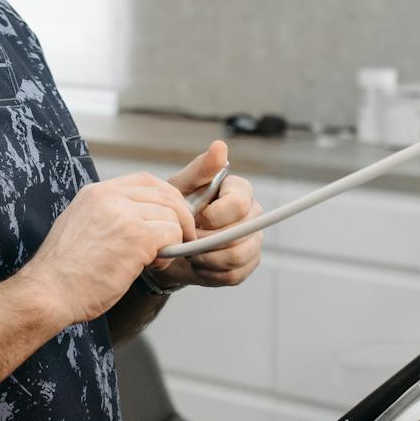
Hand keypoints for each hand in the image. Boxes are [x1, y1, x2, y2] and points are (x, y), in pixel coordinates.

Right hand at [23, 173, 195, 328]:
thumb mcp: (80, 228)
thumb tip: (137, 221)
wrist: (49, 292)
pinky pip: (172, 235)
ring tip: (156, 260)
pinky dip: (172, 252)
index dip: (165, 197)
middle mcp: (110, 197)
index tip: (171, 216)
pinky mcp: (136, 237)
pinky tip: (153, 266)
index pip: (144, 180)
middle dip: (179, 216)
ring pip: (172, 215)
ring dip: (174, 238)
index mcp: (95, 193)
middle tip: (179, 239)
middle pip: (164, 193)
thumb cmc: (63, 273)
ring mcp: (124, 215)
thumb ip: (107, 218)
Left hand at [160, 140, 263, 288]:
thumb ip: (200, 169)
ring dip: (207, 257)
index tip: (195, 219)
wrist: (167, 244)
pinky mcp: (247, 265)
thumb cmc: (174, 210)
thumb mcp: (180, 188)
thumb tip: (220, 146)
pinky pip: (233, 274)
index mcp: (240, 191)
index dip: (214, 216)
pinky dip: (210, 272)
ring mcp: (253, 241)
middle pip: (239, 232)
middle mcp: (252, 215)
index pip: (240, 203)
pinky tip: (198, 264)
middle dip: (207, 239)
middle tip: (187, 239)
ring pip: (237, 255)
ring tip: (190, 251)